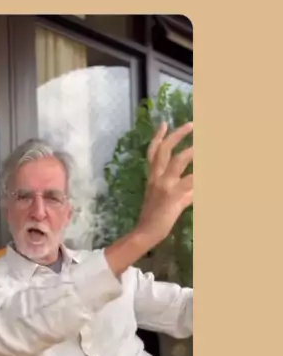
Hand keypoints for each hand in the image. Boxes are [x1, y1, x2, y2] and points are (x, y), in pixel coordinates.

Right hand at [135, 121, 192, 249]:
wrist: (146, 232)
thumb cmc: (154, 216)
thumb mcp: (162, 197)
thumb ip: (180, 187)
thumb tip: (196, 183)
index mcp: (152, 177)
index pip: (152, 152)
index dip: (158, 137)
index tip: (164, 123)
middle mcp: (157, 178)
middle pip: (165, 150)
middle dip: (177, 135)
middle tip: (191, 124)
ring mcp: (166, 186)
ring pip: (179, 161)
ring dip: (193, 151)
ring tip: (203, 144)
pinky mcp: (175, 197)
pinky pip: (191, 183)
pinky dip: (201, 177)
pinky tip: (209, 173)